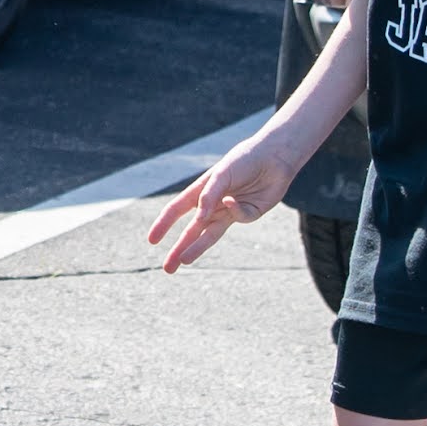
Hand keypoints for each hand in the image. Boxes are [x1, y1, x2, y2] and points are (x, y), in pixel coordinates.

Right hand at [145, 124, 302, 272]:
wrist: (275, 157)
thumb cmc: (244, 160)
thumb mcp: (221, 174)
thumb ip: (209, 196)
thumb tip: (200, 219)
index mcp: (200, 191)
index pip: (176, 211)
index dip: (163, 225)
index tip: (152, 240)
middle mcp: (213, 204)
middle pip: (192, 231)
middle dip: (179, 248)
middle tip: (167, 268)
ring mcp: (230, 211)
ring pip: (210, 234)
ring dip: (197, 248)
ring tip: (184, 261)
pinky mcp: (248, 214)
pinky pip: (238, 218)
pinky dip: (235, 211)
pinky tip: (234, 200)